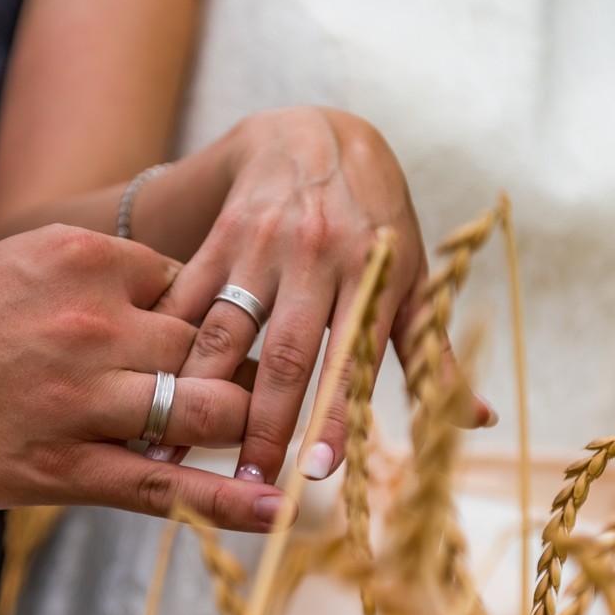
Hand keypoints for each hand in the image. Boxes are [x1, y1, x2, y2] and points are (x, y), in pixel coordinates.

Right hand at [0, 225, 287, 530]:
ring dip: (244, 428)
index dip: (213, 320)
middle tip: (267, 393)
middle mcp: (94, 323)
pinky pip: (164, 486)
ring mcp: (81, 398)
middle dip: (245, 372)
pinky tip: (274, 507)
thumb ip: (105, 273)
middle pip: (213, 347)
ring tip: (271, 443)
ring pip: (205, 411)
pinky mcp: (64, 466)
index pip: (193, 288)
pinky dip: (226, 501)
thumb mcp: (26, 260)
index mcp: (87, 261)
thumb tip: (178, 296)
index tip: (226, 341)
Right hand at [154, 107, 494, 483]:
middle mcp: (315, 258)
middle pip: (285, 354)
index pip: (352, 359)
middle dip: (262, 422)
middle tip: (246, 479)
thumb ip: (432, 349)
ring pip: (226, 330)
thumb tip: (475, 419)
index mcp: (370, 273)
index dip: (334, 418)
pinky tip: (138, 382)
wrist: (314, 134)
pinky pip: (187, 294)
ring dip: (199, 393)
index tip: (317, 473)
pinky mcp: (219, 236)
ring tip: (171, 444)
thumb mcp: (414, 274)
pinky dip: (164, 342)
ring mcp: (261, 245)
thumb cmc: (375, 217)